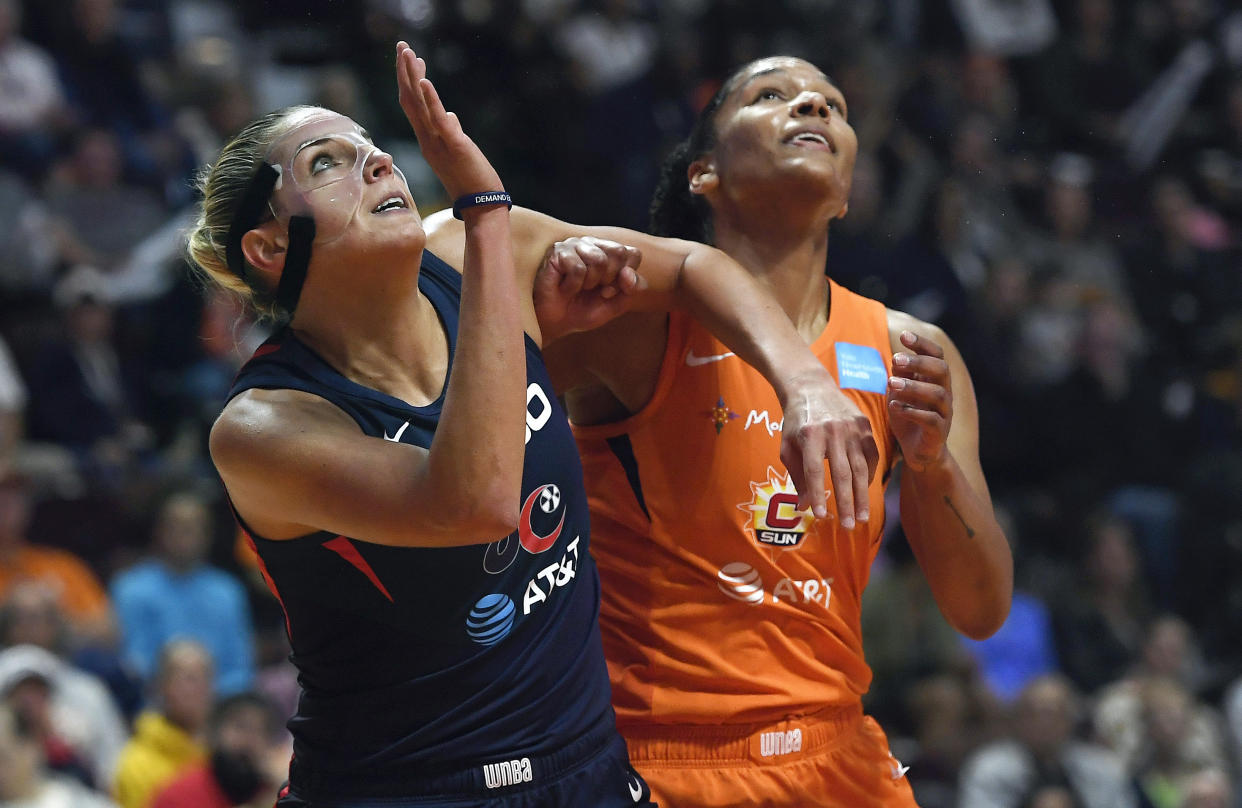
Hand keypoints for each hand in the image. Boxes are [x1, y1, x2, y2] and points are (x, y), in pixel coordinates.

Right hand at [394, 41, 501, 200]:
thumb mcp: (459, 152)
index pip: (414, 107)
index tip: (410, 60)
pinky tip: (425, 81)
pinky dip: (430, 100)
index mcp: (428, 140)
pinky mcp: (454, 146)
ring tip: (409, 53)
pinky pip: (437, 120)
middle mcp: (427, 140)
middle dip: (405, 72)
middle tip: (402, 45)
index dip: (409, 82)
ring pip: (419, 106)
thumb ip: (452, 133)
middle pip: (410, 101)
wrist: (482, 206)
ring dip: (413, 77)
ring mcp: (438, 143)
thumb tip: (450, 117)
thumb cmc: (472, 181)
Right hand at [534, 237, 647, 341]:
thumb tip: (627, 273)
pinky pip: (578, 269)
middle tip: (593, 290)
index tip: (611, 292)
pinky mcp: (557, 253)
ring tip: (578, 288)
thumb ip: (632, 289)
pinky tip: (564, 288)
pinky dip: (572, 286)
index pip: (633, 254)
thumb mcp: (616, 304)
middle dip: (610, 280)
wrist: (554, 324)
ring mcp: (574, 245)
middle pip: (619, 252)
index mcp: (609, 252)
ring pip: (599, 260)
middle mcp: (593, 244)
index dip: (627, 278)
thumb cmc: (583, 310)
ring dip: (590, 283)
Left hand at [778, 371, 878, 527]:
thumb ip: (796, 476)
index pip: (814, 471)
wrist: (812, 387)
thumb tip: (804, 507)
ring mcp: (852, 427)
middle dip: (846, 503)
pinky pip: (872, 455)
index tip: (821, 517)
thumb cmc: (796, 423)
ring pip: (861, 468)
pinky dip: (870, 475)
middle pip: (842, 473)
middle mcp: (833, 430)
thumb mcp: (788, 446)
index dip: (818, 495)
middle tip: (849, 527)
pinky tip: (865, 491)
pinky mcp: (865, 425)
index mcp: (809, 435)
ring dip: (862, 496)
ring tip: (862, 518)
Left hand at [888, 329, 950, 471]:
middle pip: (942, 370)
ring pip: (938, 394)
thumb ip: (898, 377)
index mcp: (935, 380)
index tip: (904, 335)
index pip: (936, 355)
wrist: (919, 452)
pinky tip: (895, 407)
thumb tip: (895, 358)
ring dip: (914, 386)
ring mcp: (944, 413)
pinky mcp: (939, 432)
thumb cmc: (908, 417)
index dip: (923, 344)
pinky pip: (931, 420)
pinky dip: (912, 411)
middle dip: (919, 362)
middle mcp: (944, 393)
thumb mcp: (898, 394)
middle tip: (895, 359)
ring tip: (891, 383)